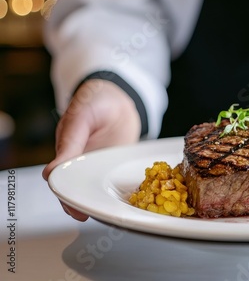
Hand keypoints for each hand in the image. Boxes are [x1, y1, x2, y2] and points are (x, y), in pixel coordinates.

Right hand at [42, 79, 141, 220]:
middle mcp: (83, 161)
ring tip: (113, 213)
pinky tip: (132, 198)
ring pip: (100, 188)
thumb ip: (69, 142)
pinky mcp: (117, 164)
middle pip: (81, 189)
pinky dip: (124, 189)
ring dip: (105, 199)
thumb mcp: (80, 118)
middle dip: (86, 204)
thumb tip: (49, 173)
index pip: (63, 181)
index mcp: (68, 152)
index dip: (68, 197)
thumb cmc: (95, 101)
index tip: (74, 210)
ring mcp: (101, 164)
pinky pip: (118, 179)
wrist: (119, 97)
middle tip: (92, 216)